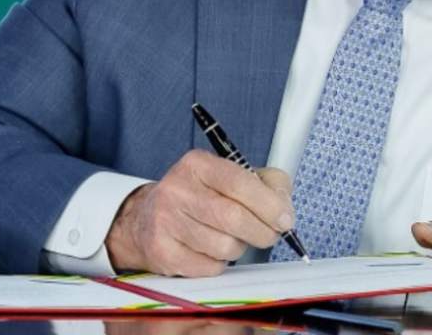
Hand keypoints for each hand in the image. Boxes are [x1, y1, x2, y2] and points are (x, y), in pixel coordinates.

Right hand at [106, 149, 293, 276]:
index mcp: (197, 164)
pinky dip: (220, 263)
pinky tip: (211, 250)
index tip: (285, 219)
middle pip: (234, 218)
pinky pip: (209, 267)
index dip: (269, 204)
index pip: (240, 183)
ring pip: (224, 246)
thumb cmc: (201, 196)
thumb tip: (284, 210)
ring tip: (232, 238)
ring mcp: (166, 221)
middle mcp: (177, 189)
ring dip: (239, 247)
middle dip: (262, 231)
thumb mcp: (233, 176)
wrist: (147, 217)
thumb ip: (268, 184)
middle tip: (270, 235)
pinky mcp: (162, 251)